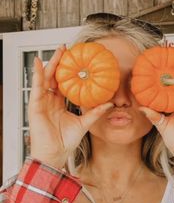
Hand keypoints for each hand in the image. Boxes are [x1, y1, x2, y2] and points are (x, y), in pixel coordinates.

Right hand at [28, 45, 112, 168]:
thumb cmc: (66, 141)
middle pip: (54, 77)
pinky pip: (36, 87)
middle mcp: (50, 101)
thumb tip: (109, 104)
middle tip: (67, 49)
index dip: (69, 71)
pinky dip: (37, 74)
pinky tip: (39, 63)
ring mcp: (42, 102)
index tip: (76, 60)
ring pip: (45, 78)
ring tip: (58, 51)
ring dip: (51, 64)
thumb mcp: (84, 123)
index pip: (63, 83)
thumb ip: (95, 112)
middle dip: (60, 62)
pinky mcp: (35, 105)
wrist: (56, 154)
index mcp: (59, 104)